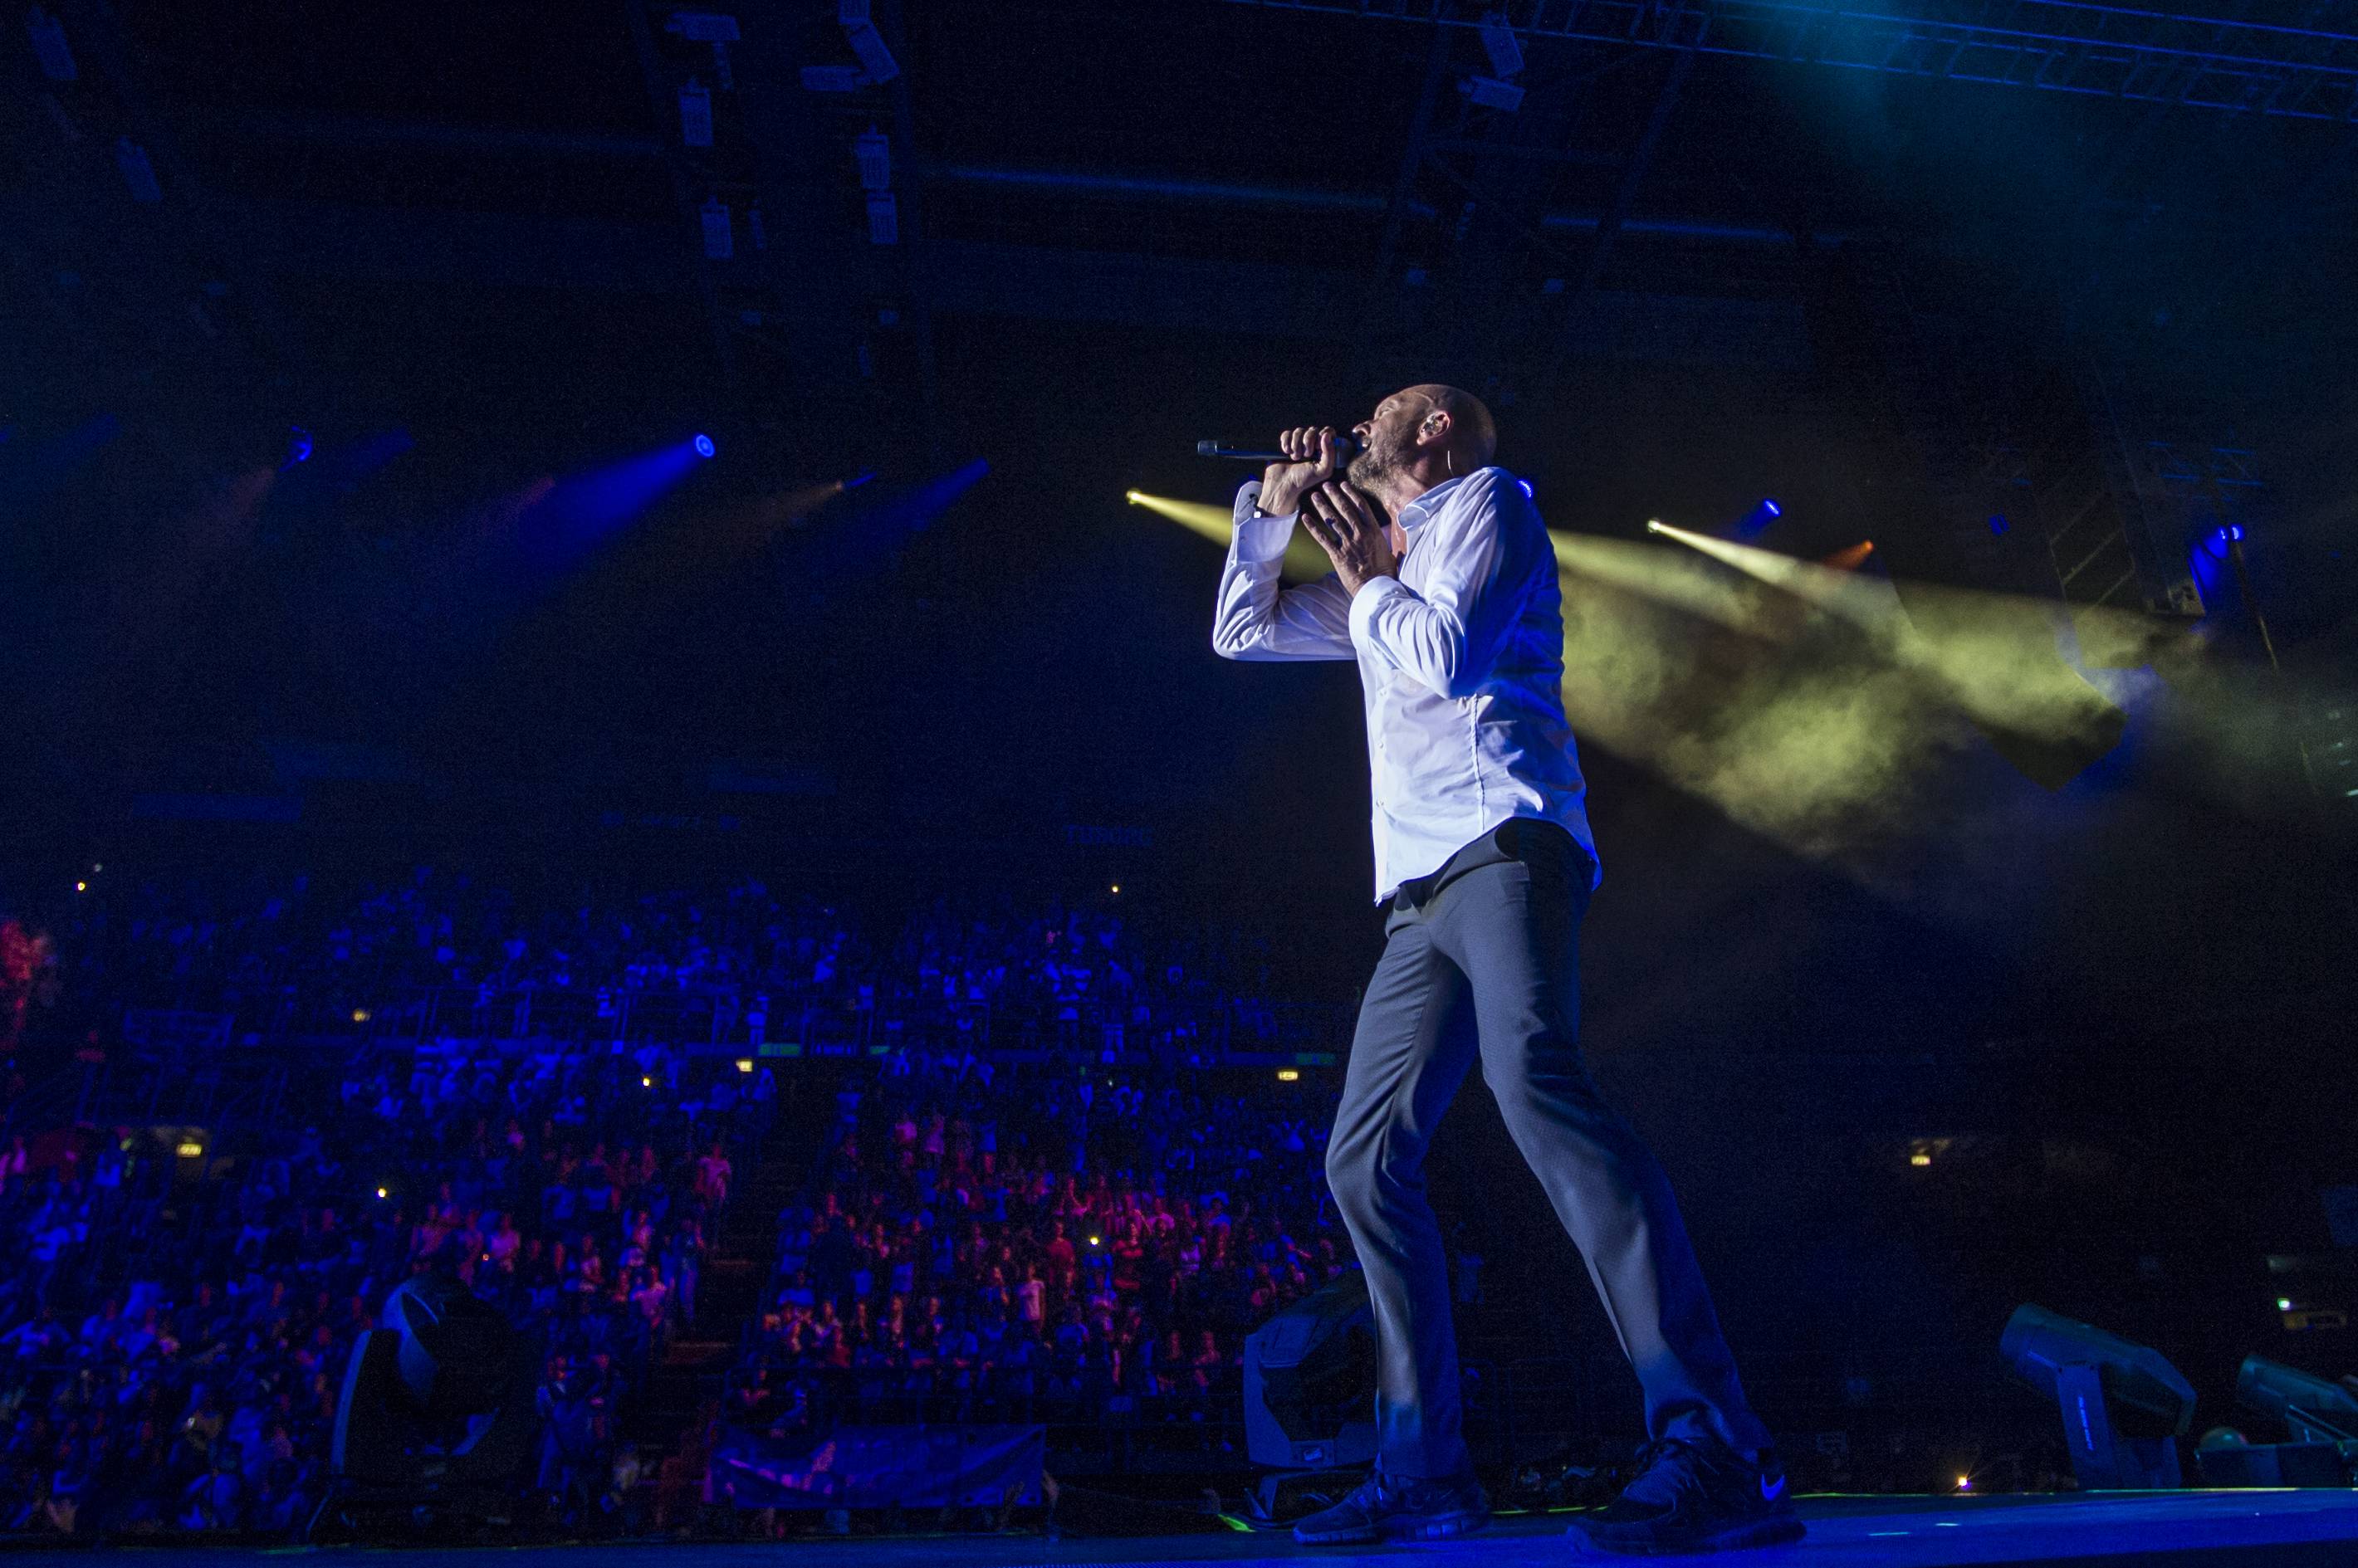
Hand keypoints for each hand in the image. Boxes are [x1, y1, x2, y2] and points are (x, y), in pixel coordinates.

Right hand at [1257, 426, 1342, 516]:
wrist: (1284, 484)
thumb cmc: (1304, 479)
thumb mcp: (1323, 470)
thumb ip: (1330, 453)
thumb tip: (1326, 435)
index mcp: (1323, 450)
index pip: (1328, 432)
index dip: (1323, 435)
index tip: (1317, 447)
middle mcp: (1311, 444)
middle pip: (1313, 430)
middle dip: (1308, 442)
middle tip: (1305, 456)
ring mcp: (1298, 443)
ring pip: (1299, 431)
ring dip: (1296, 445)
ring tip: (1295, 458)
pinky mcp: (1286, 442)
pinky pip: (1287, 433)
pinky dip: (1286, 442)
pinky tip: (1286, 452)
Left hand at [1300, 481, 1397, 596]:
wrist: (1376, 587)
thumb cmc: (1385, 573)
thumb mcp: (1389, 552)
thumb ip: (1383, 541)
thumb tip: (1388, 538)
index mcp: (1374, 531)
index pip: (1361, 507)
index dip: (1351, 494)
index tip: (1343, 485)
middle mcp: (1360, 534)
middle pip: (1345, 510)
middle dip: (1334, 496)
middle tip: (1326, 485)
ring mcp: (1348, 544)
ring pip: (1333, 520)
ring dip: (1323, 506)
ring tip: (1315, 496)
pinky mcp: (1337, 555)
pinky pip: (1323, 538)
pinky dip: (1313, 527)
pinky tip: (1305, 517)